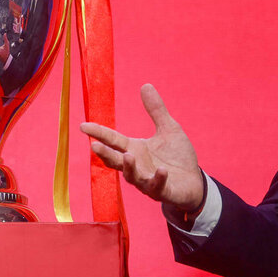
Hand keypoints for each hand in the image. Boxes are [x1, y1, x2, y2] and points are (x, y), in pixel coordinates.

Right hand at [80, 83, 203, 210]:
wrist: (194, 181)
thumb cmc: (177, 156)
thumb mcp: (168, 129)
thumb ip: (156, 110)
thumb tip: (145, 85)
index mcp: (135, 150)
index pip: (113, 140)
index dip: (99, 133)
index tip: (83, 125)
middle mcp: (137, 166)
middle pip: (116, 160)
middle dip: (105, 154)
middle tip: (94, 146)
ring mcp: (147, 180)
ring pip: (132, 177)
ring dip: (129, 167)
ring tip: (128, 155)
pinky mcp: (162, 191)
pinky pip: (157, 187)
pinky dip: (158, 179)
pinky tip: (162, 170)